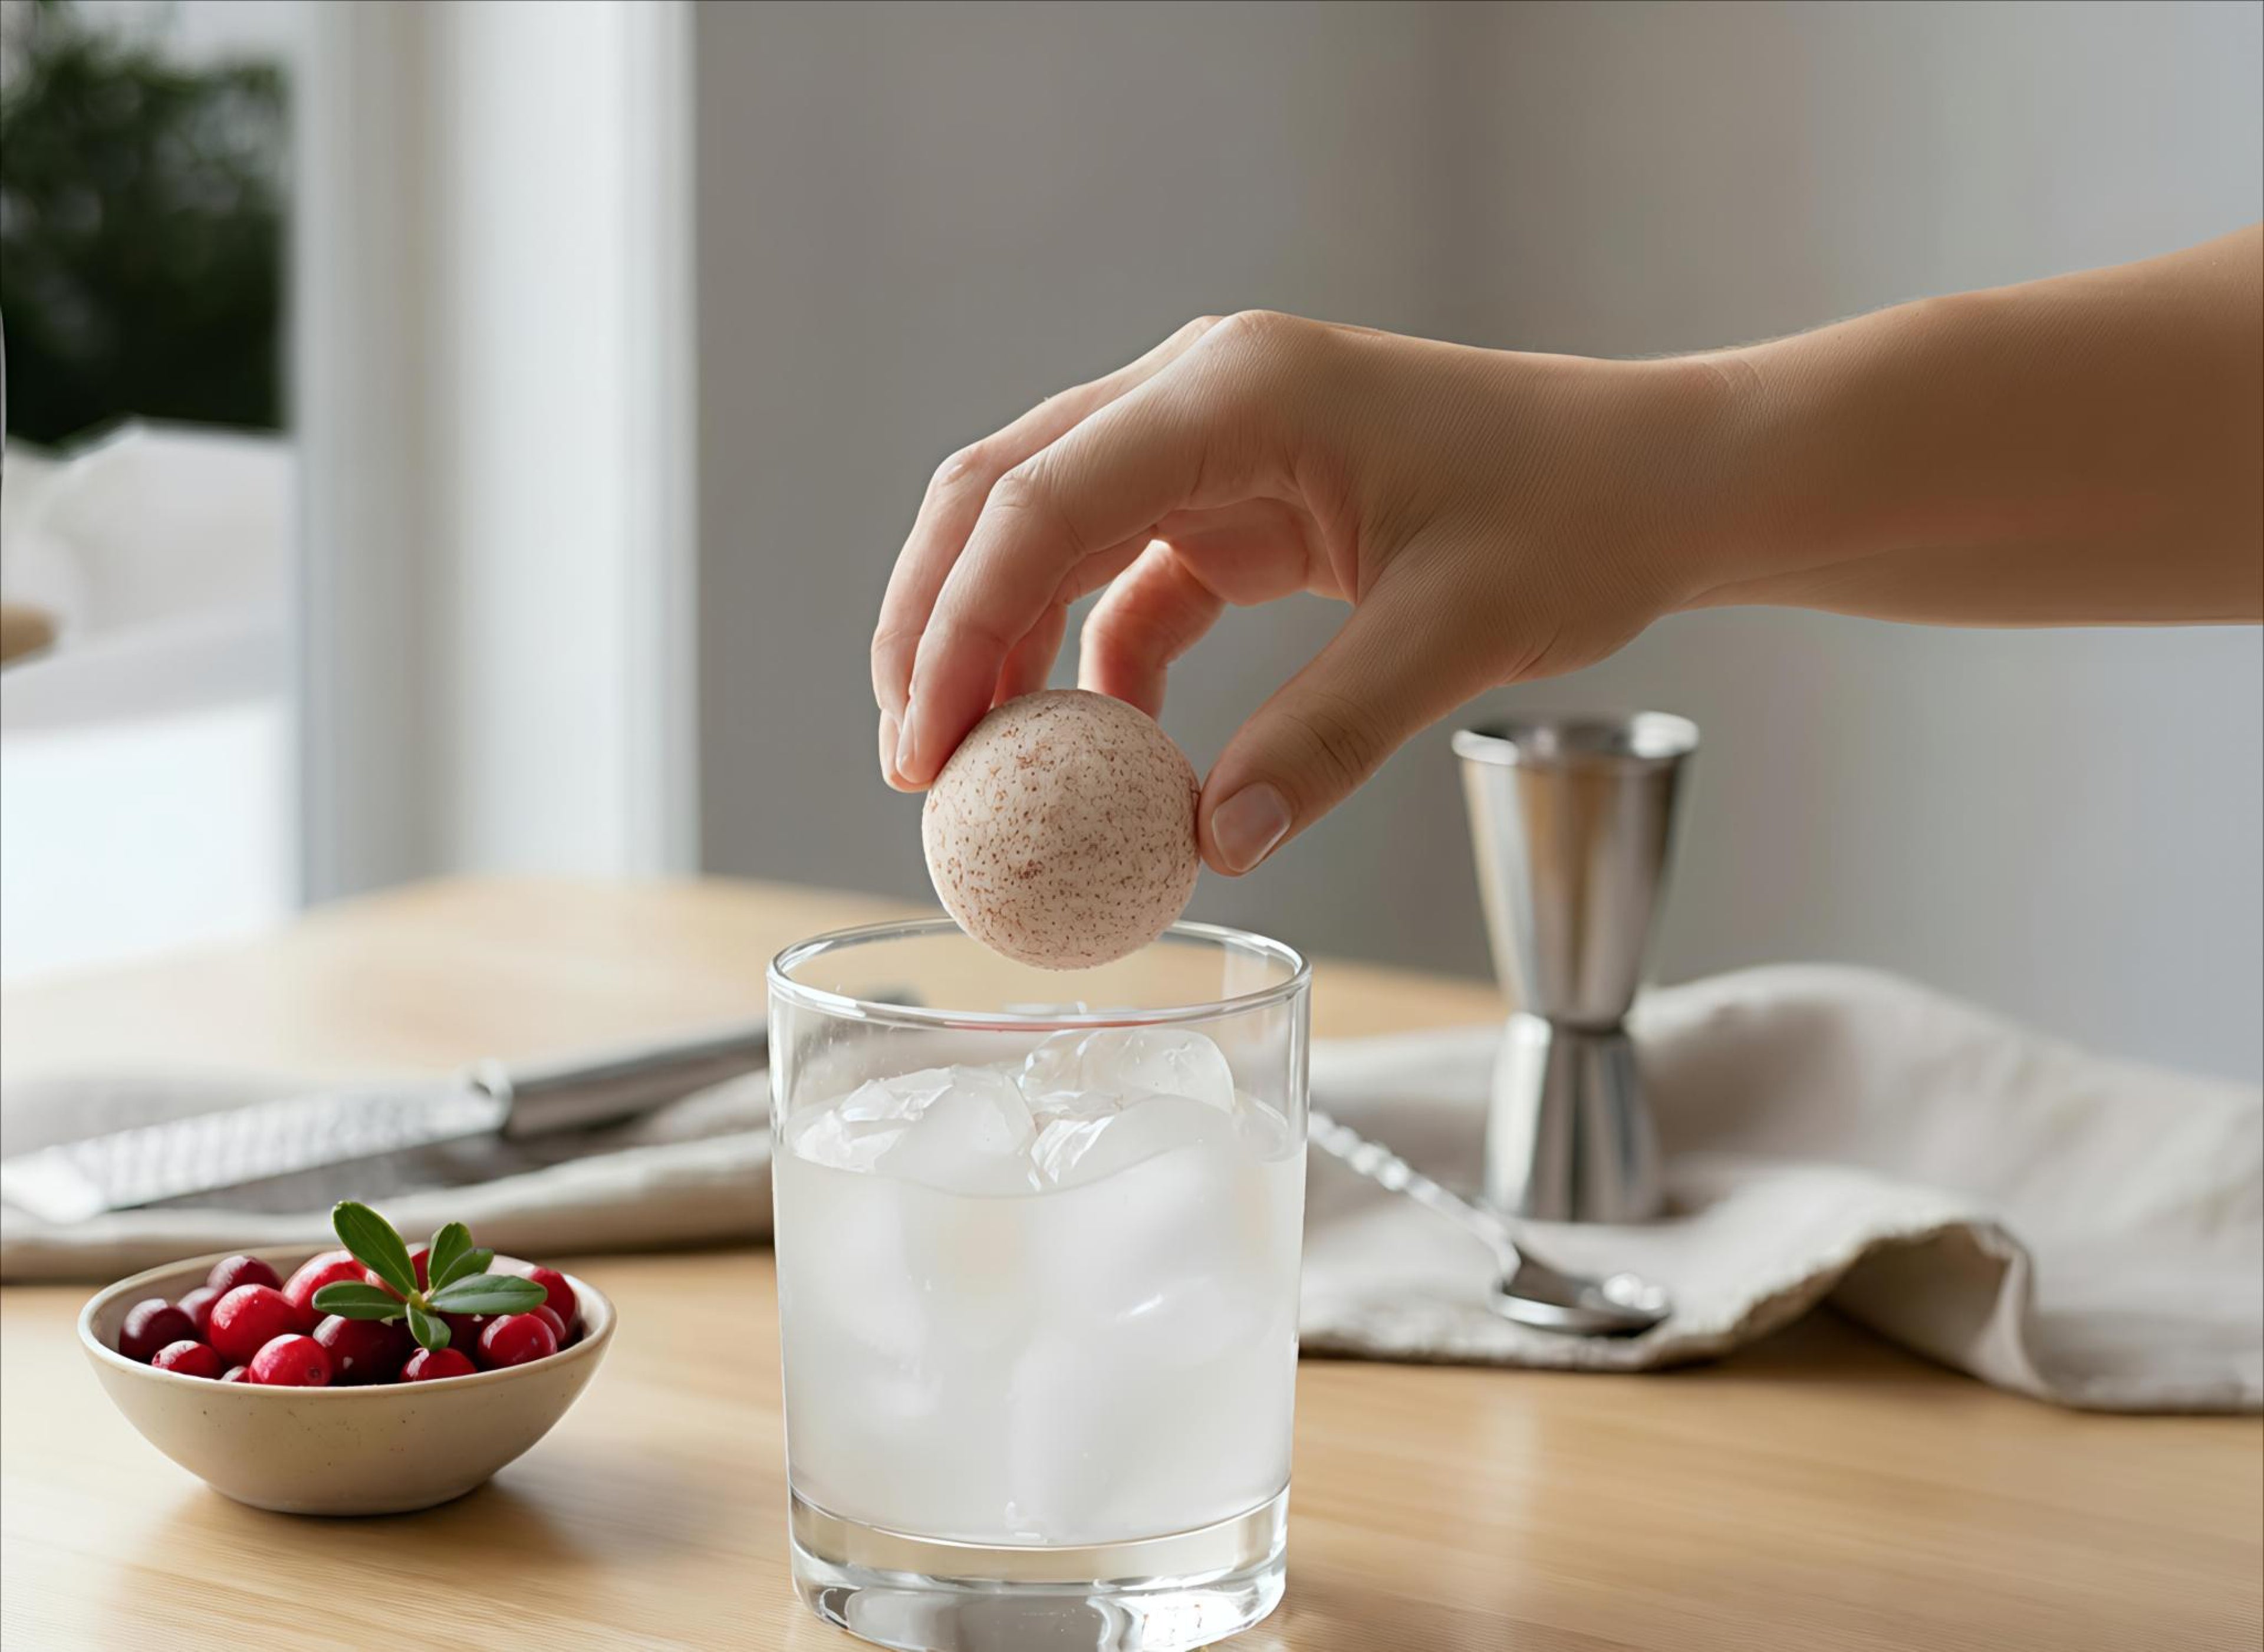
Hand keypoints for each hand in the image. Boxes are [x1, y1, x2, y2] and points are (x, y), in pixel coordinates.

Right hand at [870, 311, 1736, 872]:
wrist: (1663, 475)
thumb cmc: (1580, 517)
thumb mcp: (1456, 633)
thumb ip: (1327, 737)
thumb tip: (1211, 843)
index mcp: (1238, 390)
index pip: (1041, 502)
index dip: (957, 628)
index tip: (924, 751)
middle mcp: (1202, 390)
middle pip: (1004, 496)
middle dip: (938, 626)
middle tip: (915, 765)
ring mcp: (1213, 436)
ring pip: (1047, 531)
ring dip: (1001, 644)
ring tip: (980, 768)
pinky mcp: (1239, 495)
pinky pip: (1128, 575)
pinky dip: (1096, 658)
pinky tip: (1103, 744)